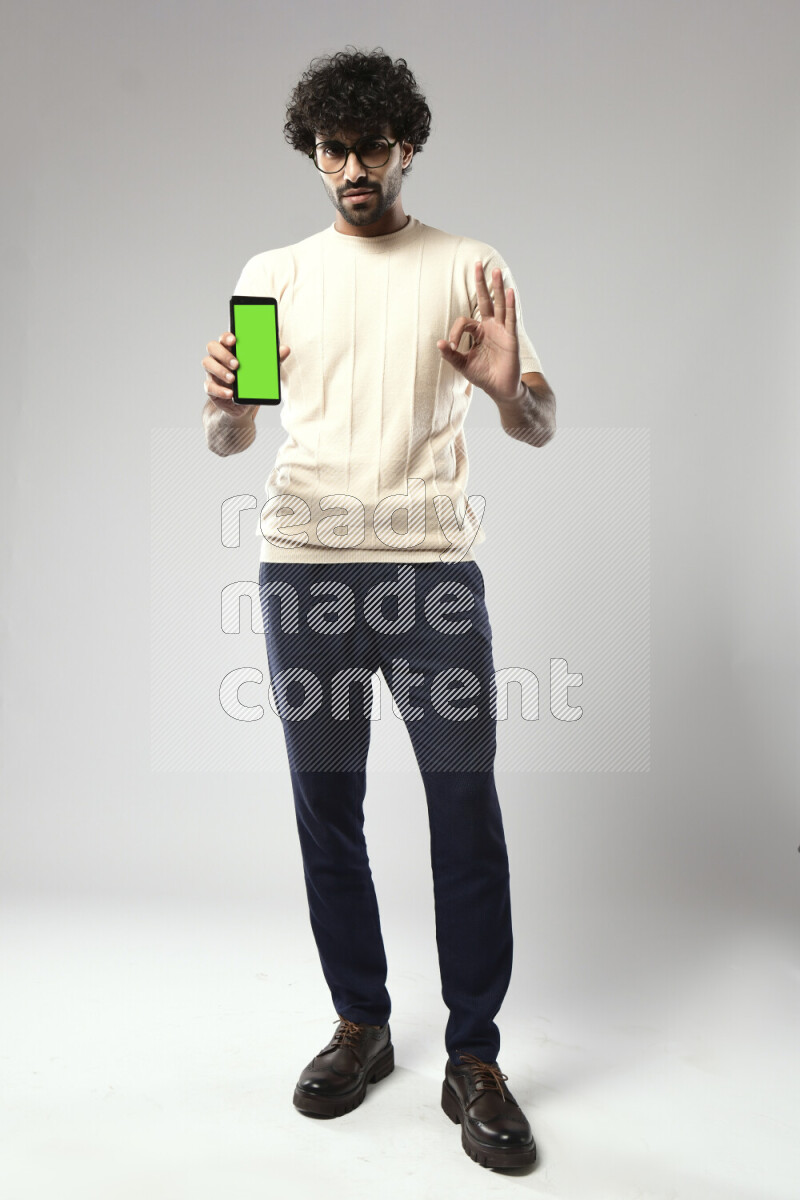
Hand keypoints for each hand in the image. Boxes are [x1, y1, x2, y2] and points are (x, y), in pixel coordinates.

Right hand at [202, 331, 290, 418]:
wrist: (242, 405)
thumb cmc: (251, 382)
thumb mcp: (263, 372)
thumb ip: (273, 360)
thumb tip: (286, 349)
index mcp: (231, 349)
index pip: (224, 337)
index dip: (227, 336)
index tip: (234, 340)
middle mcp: (218, 358)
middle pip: (212, 347)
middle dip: (224, 354)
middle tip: (237, 364)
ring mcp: (212, 372)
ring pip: (207, 363)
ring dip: (220, 370)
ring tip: (234, 379)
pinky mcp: (211, 387)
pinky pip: (209, 386)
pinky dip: (220, 390)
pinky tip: (230, 394)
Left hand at [436, 261, 522, 401]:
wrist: (500, 389)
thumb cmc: (483, 375)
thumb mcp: (462, 365)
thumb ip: (450, 354)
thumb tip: (438, 343)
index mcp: (478, 332)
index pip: (465, 321)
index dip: (455, 332)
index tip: (451, 345)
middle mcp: (491, 327)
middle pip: (485, 300)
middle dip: (481, 283)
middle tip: (477, 263)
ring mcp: (502, 330)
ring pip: (499, 305)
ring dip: (497, 288)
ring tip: (496, 271)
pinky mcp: (511, 337)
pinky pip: (510, 318)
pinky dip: (510, 305)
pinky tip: (509, 291)